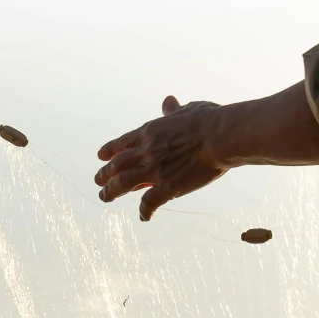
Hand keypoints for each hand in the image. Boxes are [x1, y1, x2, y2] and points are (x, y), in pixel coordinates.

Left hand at [95, 95, 233, 219]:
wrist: (221, 137)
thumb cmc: (210, 120)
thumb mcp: (188, 110)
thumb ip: (174, 110)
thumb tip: (168, 100)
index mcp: (150, 132)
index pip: (123, 143)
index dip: (110, 150)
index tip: (100, 156)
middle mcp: (146, 151)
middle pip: (117, 165)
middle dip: (104, 173)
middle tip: (97, 181)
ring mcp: (154, 170)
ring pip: (123, 183)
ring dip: (111, 191)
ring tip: (104, 197)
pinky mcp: (167, 187)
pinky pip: (149, 202)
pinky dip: (144, 211)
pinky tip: (143, 217)